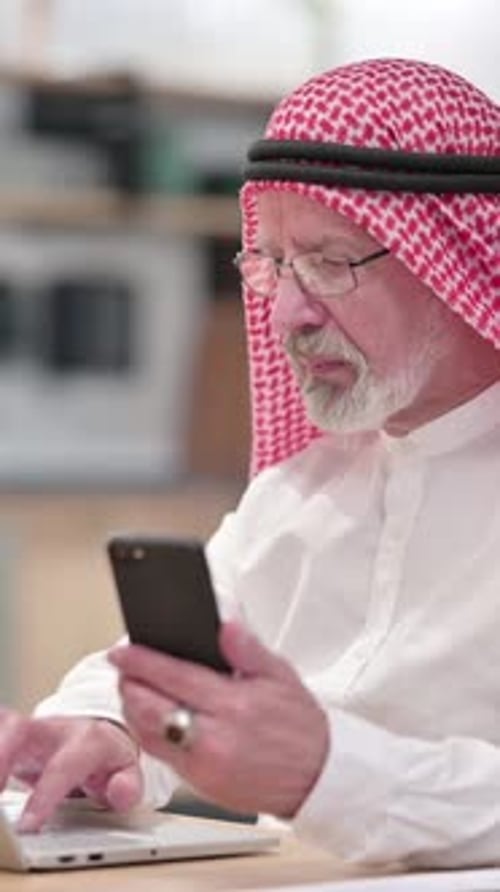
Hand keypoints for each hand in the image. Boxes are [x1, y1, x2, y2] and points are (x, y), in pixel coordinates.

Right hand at [0, 709, 142, 831]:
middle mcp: (53, 729)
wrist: (99, 733)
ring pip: (1, 724)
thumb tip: (120, 793)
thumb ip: (127, 786)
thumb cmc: (106, 757)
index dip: (45, 794)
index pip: (63, 765)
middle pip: (19, 727)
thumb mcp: (128, 772)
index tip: (28, 824)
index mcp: (86, 739)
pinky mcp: (10, 735)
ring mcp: (28, 729)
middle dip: (0, 754)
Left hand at [108, 621, 329, 818]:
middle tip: (122, 667)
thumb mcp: (281, 675)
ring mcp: (204, 765)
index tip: (122, 650)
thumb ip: (248, 649)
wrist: (317, 778)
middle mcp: (214, 738)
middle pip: (149, 708)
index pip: (173, 676)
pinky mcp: (201, 785)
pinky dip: (148, 732)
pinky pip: (161, 755)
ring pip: (148, 734)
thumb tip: (227, 625)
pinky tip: (150, 716)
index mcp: (234, 705)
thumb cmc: (300, 726)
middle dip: (128, 684)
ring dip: (132, 709)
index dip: (141, 661)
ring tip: (132, 688)